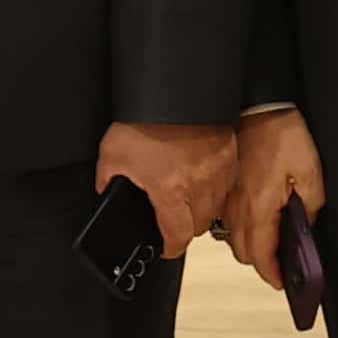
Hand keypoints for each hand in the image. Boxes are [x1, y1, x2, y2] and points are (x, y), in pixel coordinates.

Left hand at [103, 118, 237, 263]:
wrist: (175, 88)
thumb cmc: (146, 117)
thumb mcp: (112, 153)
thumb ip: (108, 179)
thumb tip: (106, 191)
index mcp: (170, 190)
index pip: (177, 236)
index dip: (169, 248)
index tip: (165, 248)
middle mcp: (199, 185)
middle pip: (198, 226)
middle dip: (184, 228)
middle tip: (172, 220)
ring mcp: (220, 170)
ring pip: (216, 207)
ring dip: (202, 210)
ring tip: (186, 199)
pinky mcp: (231, 155)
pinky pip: (227, 184)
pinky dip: (216, 189)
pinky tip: (202, 179)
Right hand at [229, 107, 325, 273]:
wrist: (258, 107)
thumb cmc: (283, 136)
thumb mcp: (310, 171)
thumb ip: (310, 204)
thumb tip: (306, 225)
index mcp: (260, 207)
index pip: (261, 254)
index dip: (271, 273)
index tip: (282, 281)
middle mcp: (238, 207)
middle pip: (243, 252)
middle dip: (261, 263)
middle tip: (280, 263)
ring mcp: (228, 198)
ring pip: (233, 238)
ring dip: (250, 246)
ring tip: (271, 244)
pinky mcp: (225, 188)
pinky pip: (228, 220)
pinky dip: (242, 229)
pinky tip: (258, 221)